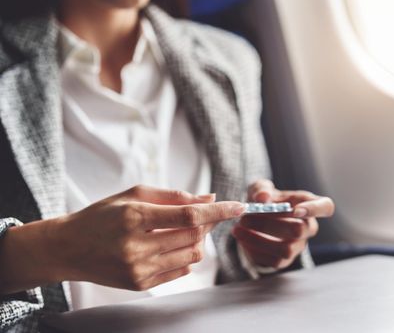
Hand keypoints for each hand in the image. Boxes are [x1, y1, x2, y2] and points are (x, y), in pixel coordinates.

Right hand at [0, 185, 244, 293]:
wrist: (68, 248)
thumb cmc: (102, 215)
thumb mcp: (133, 195)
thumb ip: (173, 196)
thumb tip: (209, 198)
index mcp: (134, 217)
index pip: (189, 215)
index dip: (218, 211)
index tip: (238, 206)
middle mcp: (136, 247)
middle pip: (193, 235)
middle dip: (208, 222)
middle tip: (207, 212)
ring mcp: (138, 269)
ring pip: (191, 255)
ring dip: (198, 240)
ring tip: (185, 229)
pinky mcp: (139, 284)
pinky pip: (180, 271)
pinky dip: (185, 256)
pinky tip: (172, 245)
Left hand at [232, 179, 333, 269]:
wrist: (253, 218)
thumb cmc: (263, 200)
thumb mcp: (259, 188)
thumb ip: (261, 189)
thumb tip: (263, 198)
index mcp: (307, 204)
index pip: (325, 207)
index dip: (315, 210)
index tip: (296, 210)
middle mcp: (308, 226)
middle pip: (299, 230)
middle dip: (269, 224)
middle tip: (245, 218)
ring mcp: (298, 245)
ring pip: (286, 249)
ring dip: (258, 239)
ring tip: (238, 228)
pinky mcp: (284, 260)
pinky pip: (273, 261)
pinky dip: (254, 250)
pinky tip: (241, 239)